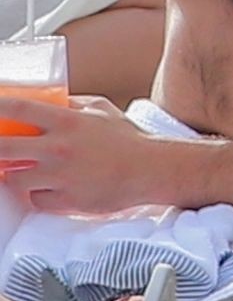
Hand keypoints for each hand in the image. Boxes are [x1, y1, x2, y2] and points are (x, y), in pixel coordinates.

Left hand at [0, 96, 156, 212]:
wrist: (150, 170)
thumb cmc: (129, 140)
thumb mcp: (101, 110)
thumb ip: (74, 104)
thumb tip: (54, 100)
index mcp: (66, 121)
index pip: (19, 109)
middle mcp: (59, 148)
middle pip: (4, 147)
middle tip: (0, 150)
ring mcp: (60, 176)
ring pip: (14, 179)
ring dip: (14, 176)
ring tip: (22, 171)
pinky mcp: (67, 200)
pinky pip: (36, 199)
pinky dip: (38, 195)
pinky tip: (48, 188)